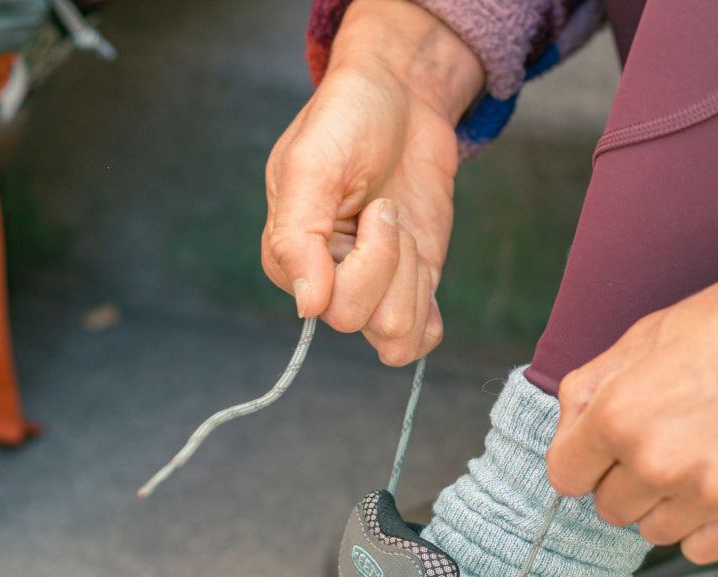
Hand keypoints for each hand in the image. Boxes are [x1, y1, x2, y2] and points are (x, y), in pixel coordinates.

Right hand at [262, 0, 482, 364]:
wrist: (402, 94)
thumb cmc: (347, 118)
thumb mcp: (311, 165)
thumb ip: (297, 238)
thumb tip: (307, 307)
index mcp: (288, 257)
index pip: (330, 305)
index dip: (366, 260)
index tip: (370, 204)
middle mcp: (325, 281)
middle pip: (362, 321)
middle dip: (391, 261)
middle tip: (386, 208)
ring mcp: (371, 288)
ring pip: (394, 337)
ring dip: (412, 279)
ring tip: (401, 229)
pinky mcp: (409, 286)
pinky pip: (418, 341)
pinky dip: (429, 316)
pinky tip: (421, 271)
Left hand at [548, 227, 717, 561]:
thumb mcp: (651, 333)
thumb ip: (592, 387)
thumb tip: (567, 430)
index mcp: (620, 415)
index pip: (565, 476)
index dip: (586, 457)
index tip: (608, 446)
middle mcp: (659, 462)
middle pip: (610, 509)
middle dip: (629, 479)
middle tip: (672, 437)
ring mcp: (711, 495)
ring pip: (654, 532)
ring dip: (670, 503)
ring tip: (708, 452)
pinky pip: (701, 549)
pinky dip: (709, 524)